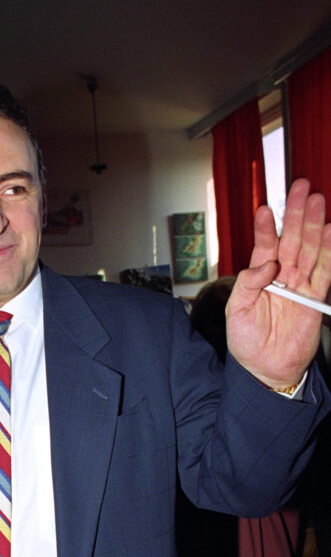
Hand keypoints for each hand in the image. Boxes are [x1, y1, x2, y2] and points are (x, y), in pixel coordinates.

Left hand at [226, 178, 330, 388]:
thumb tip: (266, 264)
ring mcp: (299, 285)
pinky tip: (329, 230)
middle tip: (301, 187)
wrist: (266, 369)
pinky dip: (328, 251)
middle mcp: (281, 276)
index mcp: (259, 276)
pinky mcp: (315, 298)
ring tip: (316, 200)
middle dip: (296, 213)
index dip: (265, 227)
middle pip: (291, 238)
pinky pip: (324, 271)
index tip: (264, 209)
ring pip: (309, 248)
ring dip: (313, 224)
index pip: (264, 244)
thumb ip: (247, 284)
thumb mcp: (235, 311)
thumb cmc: (247, 342)